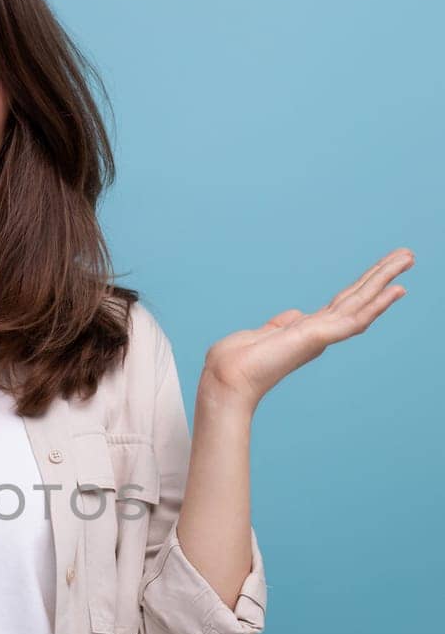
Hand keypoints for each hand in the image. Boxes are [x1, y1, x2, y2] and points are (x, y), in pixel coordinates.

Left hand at [200, 246, 415, 411]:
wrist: (225, 379)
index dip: (364, 287)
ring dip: (385, 279)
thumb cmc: (235, 362)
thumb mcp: (260, 333)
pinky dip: (377, 304)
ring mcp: (321, 336)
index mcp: (306, 330)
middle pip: (358, 297)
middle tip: (408, 254)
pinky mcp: (318, 338)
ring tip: (408, 257)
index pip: (343, 303)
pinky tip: (396, 289)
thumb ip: (280, 324)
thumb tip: (293, 315)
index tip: (383, 271)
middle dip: (382, 275)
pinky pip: (354, 318)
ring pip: (362, 302)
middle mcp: (319, 333)